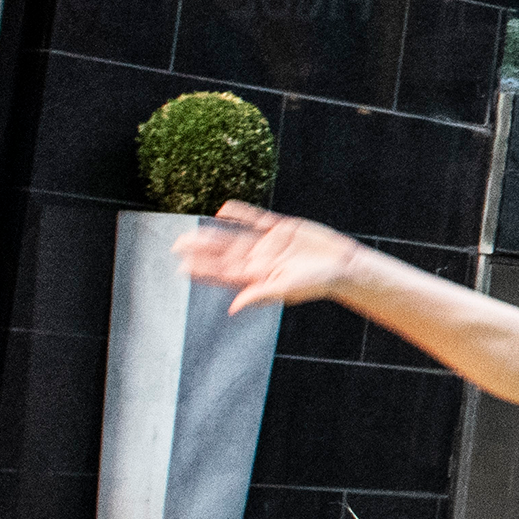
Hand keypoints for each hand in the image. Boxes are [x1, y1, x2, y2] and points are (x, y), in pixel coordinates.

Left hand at [182, 206, 360, 311]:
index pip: (223, 274)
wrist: (342, 265)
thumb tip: (234, 307)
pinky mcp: (280, 228)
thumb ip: (260, 295)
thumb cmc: (317, 283)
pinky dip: (240, 214)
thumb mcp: (288, 289)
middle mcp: (258, 260)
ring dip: (213, 234)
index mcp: (257, 278)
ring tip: (192, 232)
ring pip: (234, 237)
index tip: (182, 267)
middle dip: (201, 251)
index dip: (203, 270)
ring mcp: (268, 243)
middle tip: (176, 245)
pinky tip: (223, 210)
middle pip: (223, 254)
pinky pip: (255, 219)